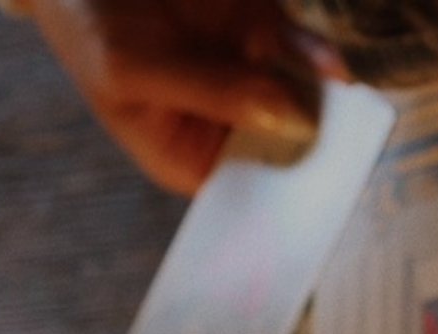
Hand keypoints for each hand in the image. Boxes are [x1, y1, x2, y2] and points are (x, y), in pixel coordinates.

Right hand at [24, 0, 339, 193]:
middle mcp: (226, 120)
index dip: (280, 201)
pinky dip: (320, 58)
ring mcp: (251, 73)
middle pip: (286, 149)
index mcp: (184, 152)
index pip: (244, 192)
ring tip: (352, 120)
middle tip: (347, 163)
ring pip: (308, 100)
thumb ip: (210, 91)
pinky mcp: (266, 30)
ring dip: (332, 107)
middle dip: (318, 152)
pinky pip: (306, 51)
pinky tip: (333, 68)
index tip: (317, 206)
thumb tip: (292, 119)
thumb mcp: (131, 66)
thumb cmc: (85, 23)